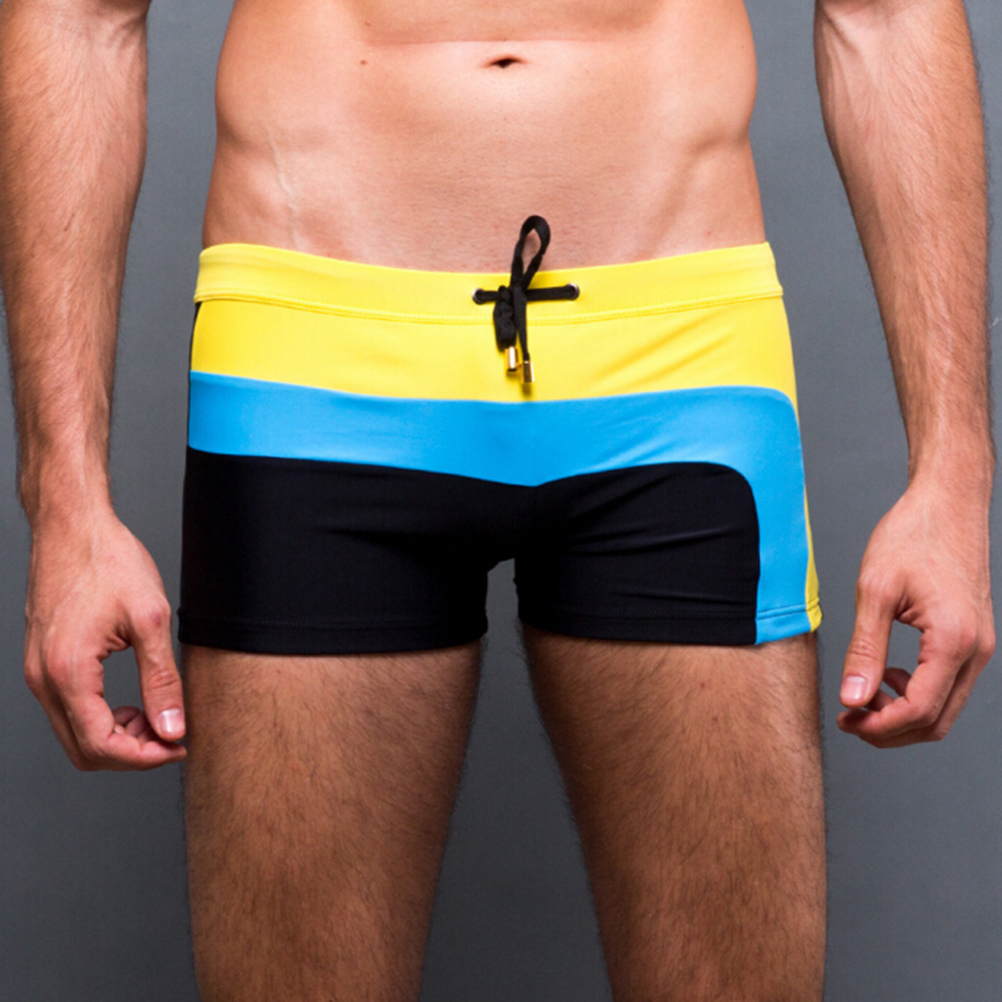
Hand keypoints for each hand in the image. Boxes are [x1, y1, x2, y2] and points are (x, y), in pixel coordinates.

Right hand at [24, 508, 185, 769]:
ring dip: (118, 737)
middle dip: (133, 753)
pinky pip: (69, 712)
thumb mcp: (150, 619)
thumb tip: (173, 728)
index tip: (179, 745)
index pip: (102, 746)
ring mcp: (38, 673)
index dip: (145, 757)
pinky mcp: (43, 664)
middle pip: (84, 750)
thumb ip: (162, 680)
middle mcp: (44, 679)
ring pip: (74, 735)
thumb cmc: (108, 561)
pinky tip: (134, 702)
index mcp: (68, 672)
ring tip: (157, 715)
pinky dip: (102, 718)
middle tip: (173, 735)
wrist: (73, 527)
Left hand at [838, 479, 993, 746]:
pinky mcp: (973, 639)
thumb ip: (865, 651)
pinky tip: (888, 675)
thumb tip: (853, 698)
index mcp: (953, 640)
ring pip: (944, 708)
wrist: (947, 503)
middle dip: (889, 729)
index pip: (919, 711)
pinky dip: (917, 693)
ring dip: (902, 714)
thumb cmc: (913, 536)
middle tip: (848, 716)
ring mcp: (979, 646)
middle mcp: (976, 650)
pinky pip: (948, 685)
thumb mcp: (875, 592)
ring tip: (863, 697)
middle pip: (936, 721)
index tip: (845, 719)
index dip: (879, 726)